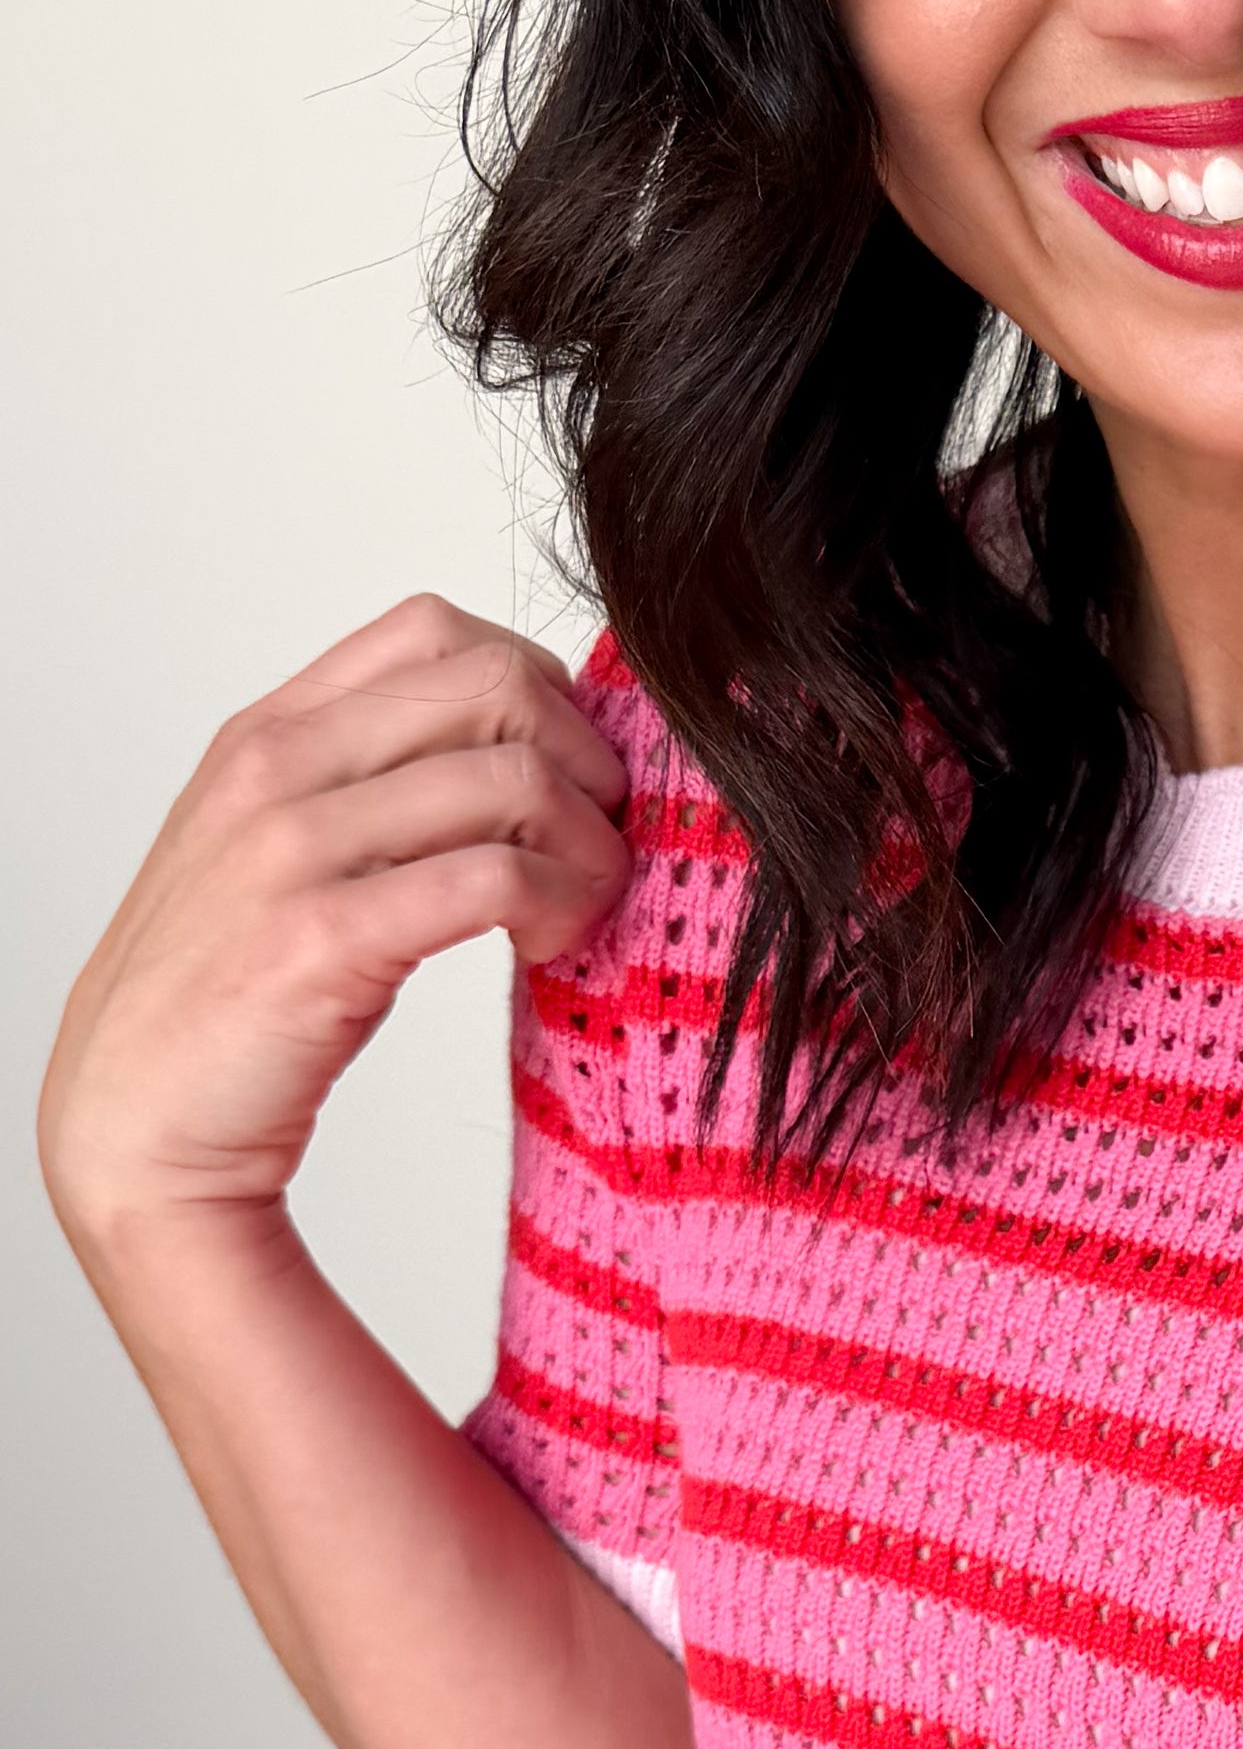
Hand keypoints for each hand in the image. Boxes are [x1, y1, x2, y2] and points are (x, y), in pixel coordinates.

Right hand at [42, 595, 628, 1263]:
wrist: (138, 1118)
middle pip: (496, 687)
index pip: (437, 630)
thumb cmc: (228, 993)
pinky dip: (558, 904)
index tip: (566, 774)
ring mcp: (292, 847)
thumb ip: (371, 784)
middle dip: (585, 761)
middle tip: (598, 842)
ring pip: (513, 777)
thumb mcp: (283, 849)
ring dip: (586, 844)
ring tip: (581, 907)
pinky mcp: (321, 938)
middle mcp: (275, 768)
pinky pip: (494, 877)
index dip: (538, 690)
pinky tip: (549, 946)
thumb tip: (520, 751)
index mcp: (269, 732)